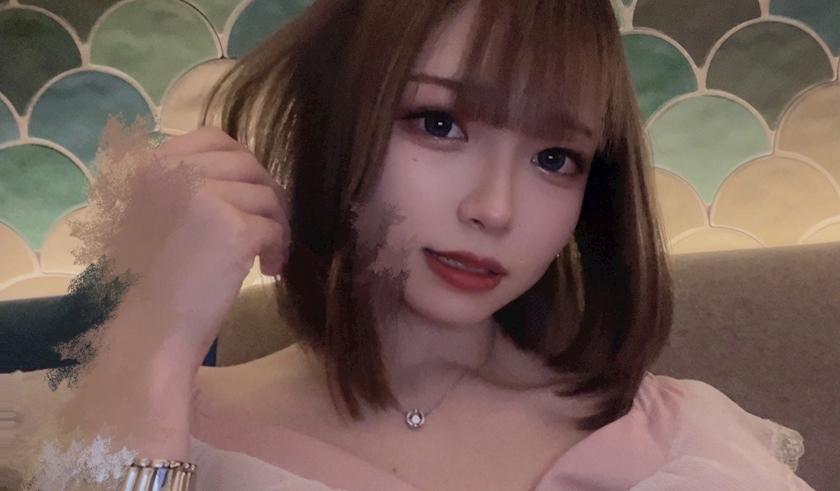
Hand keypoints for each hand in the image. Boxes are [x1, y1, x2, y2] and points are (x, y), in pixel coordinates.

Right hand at [83, 125, 290, 371]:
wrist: (147, 333)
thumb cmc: (149, 284)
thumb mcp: (154, 216)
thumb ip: (188, 186)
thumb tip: (247, 174)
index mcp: (151, 166)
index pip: (213, 138)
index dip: (242, 163)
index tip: (249, 195)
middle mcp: (173, 171)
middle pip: (247, 164)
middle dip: (266, 195)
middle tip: (269, 228)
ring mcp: (203, 197)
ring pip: (267, 196)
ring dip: (276, 225)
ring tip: (266, 258)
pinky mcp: (232, 229)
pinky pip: (275, 227)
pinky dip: (279, 248)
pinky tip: (268, 271)